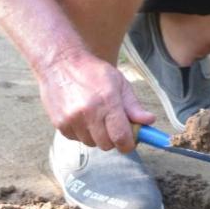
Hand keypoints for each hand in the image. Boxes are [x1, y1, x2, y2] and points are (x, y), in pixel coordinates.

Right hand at [37, 50, 155, 152]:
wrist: (61, 64)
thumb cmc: (94, 72)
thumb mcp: (119, 83)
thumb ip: (134, 106)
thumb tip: (149, 121)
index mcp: (108, 101)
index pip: (121, 136)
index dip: (129, 143)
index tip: (131, 141)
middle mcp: (89, 112)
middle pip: (107, 144)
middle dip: (113, 138)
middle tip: (113, 125)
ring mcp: (72, 120)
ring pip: (91, 143)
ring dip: (97, 136)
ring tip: (95, 117)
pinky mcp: (59, 124)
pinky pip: (77, 139)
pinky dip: (82, 133)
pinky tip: (82, 116)